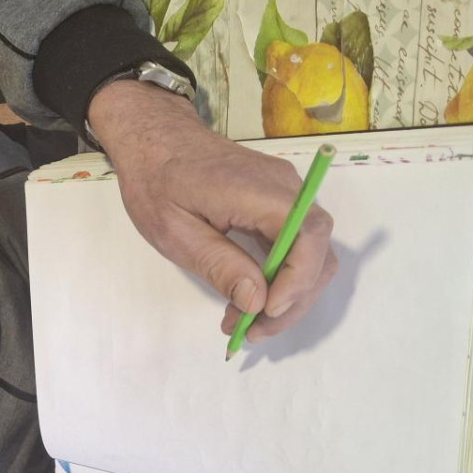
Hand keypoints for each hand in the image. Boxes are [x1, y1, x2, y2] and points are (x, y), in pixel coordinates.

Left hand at [87, 79, 338, 342]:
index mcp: (258, 190)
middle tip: (253, 332)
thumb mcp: (176, 232)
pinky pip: (294, 246)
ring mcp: (285, 195)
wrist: (156, 141)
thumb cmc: (157, 182)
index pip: (306, 235)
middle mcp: (284, 189)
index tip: (267, 312)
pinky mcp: (277, 204)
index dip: (297, 281)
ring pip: (311, 254)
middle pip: (317, 251)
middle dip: (293, 300)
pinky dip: (279, 279)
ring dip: (288, 296)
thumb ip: (220, 265)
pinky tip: (248, 302)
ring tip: (246, 323)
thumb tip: (257, 302)